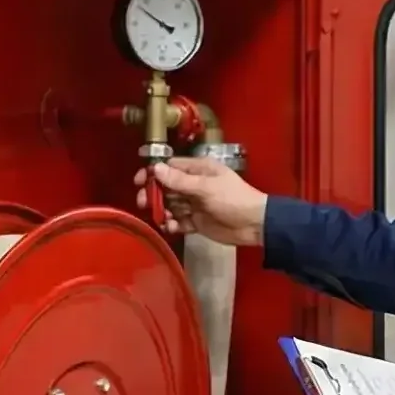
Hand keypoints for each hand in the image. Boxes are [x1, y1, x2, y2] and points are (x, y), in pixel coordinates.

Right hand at [135, 158, 267, 245]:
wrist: (254, 225)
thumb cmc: (233, 200)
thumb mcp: (206, 188)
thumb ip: (180, 180)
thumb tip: (156, 168)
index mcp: (199, 170)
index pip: (170, 167)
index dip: (154, 173)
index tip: (139, 182)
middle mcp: (195, 185)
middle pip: (166, 187)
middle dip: (154, 195)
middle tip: (144, 203)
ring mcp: (195, 204)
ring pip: (170, 205)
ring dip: (164, 212)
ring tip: (164, 218)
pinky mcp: (197, 221)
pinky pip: (179, 221)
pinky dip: (173, 224)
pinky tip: (173, 227)